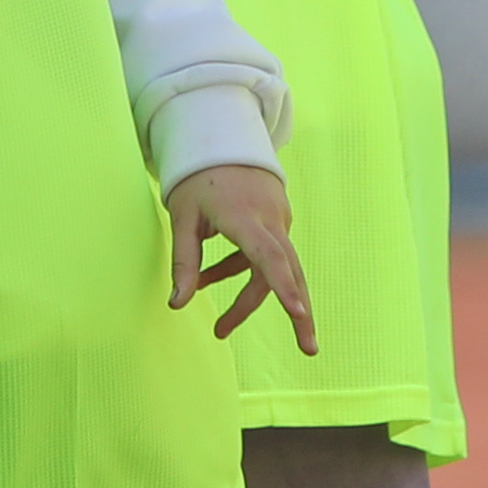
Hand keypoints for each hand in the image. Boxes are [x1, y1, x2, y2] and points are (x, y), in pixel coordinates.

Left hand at [171, 163, 316, 351]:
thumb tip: (178, 305)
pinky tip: (210, 280)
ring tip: (220, 329)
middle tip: (309, 350)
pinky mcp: (277, 221)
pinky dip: (241, 273)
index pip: (269, 257)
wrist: (223, 137)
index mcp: (244, 217)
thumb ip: (184, 262)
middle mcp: (270, 220)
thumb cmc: (197, 178)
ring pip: (279, 269)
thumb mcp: (182, 218)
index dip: (284, 287)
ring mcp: (278, 220)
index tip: (300, 314)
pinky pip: (265, 256)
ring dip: (253, 299)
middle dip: (300, 312)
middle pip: (291, 271)